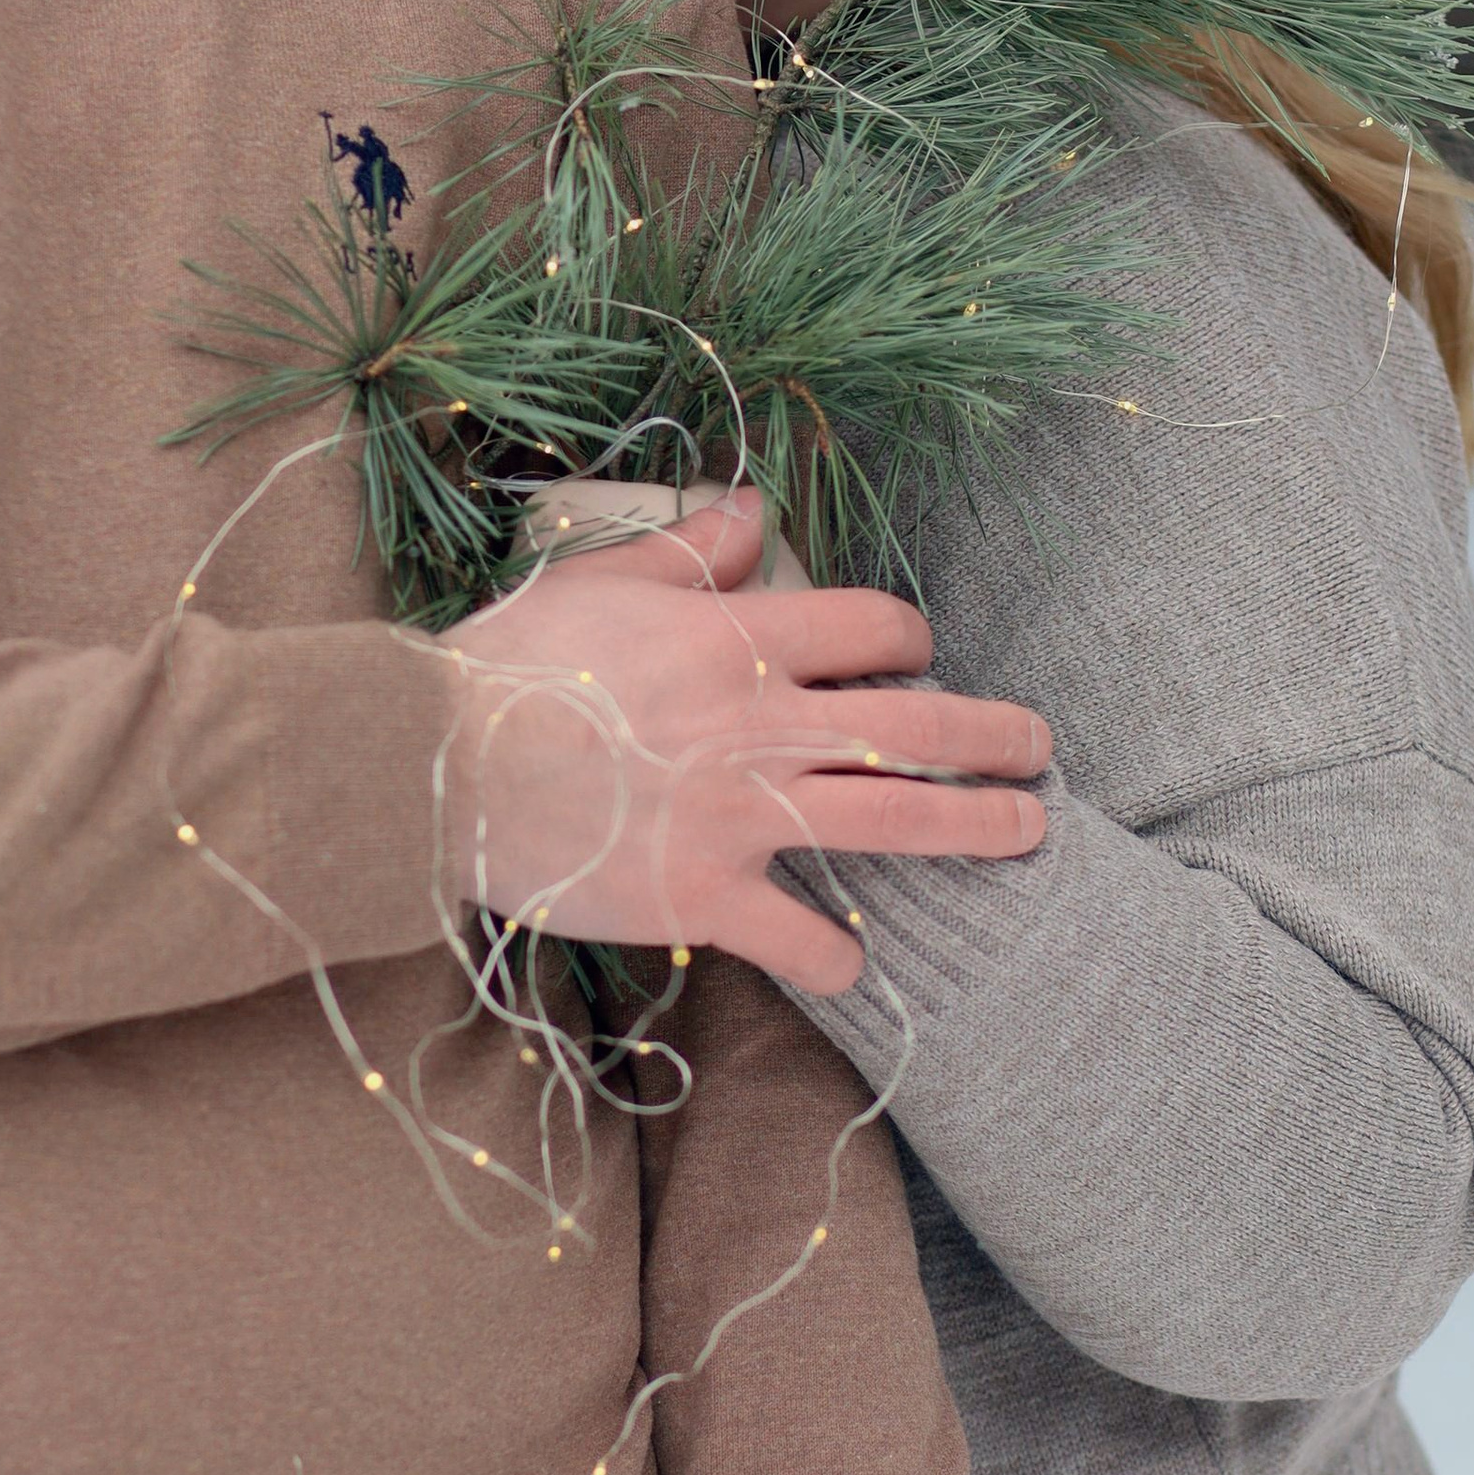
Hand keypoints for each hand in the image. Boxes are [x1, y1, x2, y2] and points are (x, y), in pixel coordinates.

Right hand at [436, 493, 1050, 995]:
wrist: (436, 765)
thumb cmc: (511, 664)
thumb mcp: (602, 578)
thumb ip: (692, 549)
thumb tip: (755, 508)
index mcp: (741, 640)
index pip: (873, 627)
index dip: (907, 636)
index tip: (913, 653)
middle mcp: (763, 726)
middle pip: (916, 724)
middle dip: (993, 734)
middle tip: (1036, 746)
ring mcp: (743, 817)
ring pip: (895, 822)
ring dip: (974, 825)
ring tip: (1025, 829)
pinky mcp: (706, 896)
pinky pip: (801, 938)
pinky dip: (835, 957)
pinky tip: (852, 966)